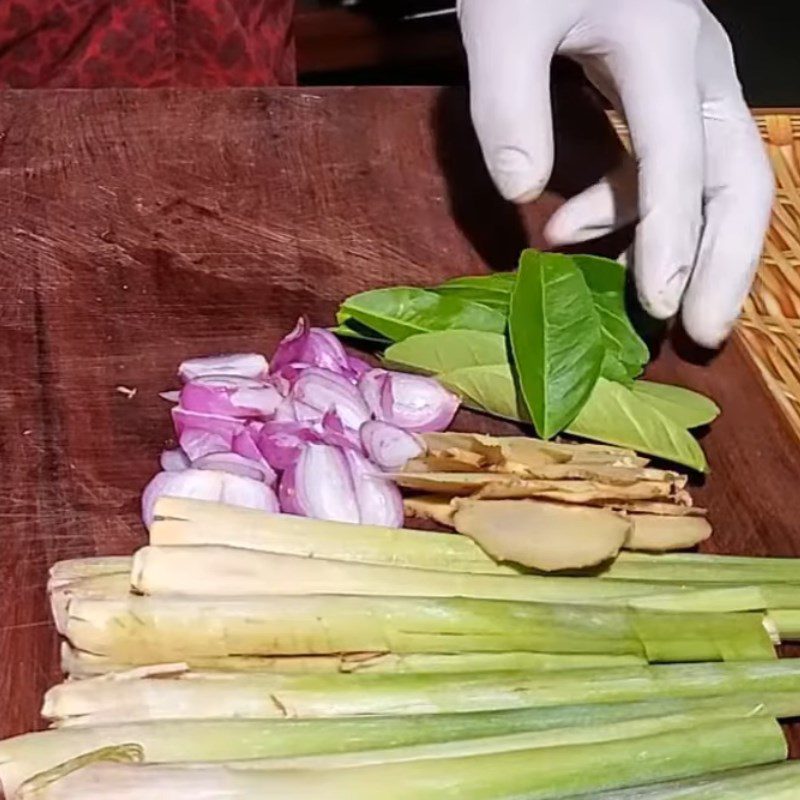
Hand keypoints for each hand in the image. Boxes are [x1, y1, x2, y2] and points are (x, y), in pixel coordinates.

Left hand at [459, 0, 773, 346]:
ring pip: (718, 177)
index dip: (673, 238)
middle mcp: (697, 69)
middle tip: (705, 333)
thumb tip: (522, 191)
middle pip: (739, 178)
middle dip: (727, 262)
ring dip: (687, 248)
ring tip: (642, 302)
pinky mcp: (667, 95)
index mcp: (661, 46)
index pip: (679, 159)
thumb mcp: (505, 20)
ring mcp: (690, 82)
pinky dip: (632, 210)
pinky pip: (669, 166)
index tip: (663, 306)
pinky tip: (569, 231)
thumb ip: (509, 101)